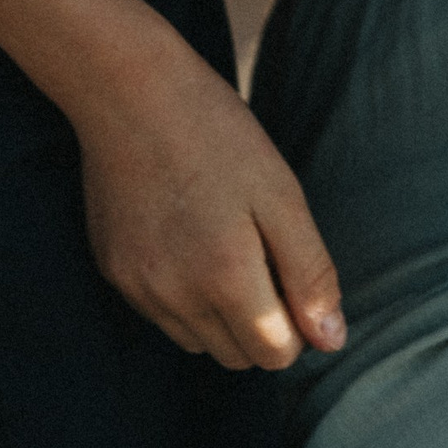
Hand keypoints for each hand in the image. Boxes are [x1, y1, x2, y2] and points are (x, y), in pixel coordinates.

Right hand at [68, 9, 345, 369]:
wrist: (130, 91)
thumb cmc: (217, 133)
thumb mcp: (281, 193)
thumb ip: (310, 272)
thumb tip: (332, 340)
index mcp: (225, 277)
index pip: (274, 355)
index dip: (297, 323)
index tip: (294, 274)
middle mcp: (176, 298)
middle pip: (236, 356)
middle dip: (262, 323)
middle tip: (264, 252)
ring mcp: (139, 289)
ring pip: (198, 341)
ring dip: (223, 315)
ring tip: (226, 241)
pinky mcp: (114, 274)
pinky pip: (162, 314)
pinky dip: (184, 295)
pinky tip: (190, 238)